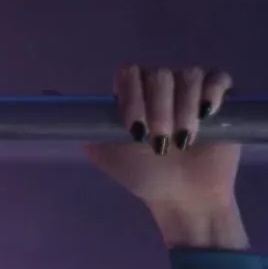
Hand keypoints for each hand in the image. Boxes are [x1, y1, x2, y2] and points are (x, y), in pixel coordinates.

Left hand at [84, 66, 248, 248]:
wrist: (181, 195)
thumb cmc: (142, 174)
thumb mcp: (102, 151)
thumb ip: (79, 124)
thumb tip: (44, 94)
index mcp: (134, 93)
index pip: (129, 72)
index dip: (132, 97)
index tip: (133, 129)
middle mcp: (162, 86)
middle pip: (159, 73)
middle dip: (158, 110)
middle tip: (157, 142)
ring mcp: (192, 90)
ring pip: (188, 75)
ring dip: (183, 110)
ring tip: (181, 140)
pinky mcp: (222, 98)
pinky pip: (218, 78)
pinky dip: (212, 93)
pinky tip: (206, 116)